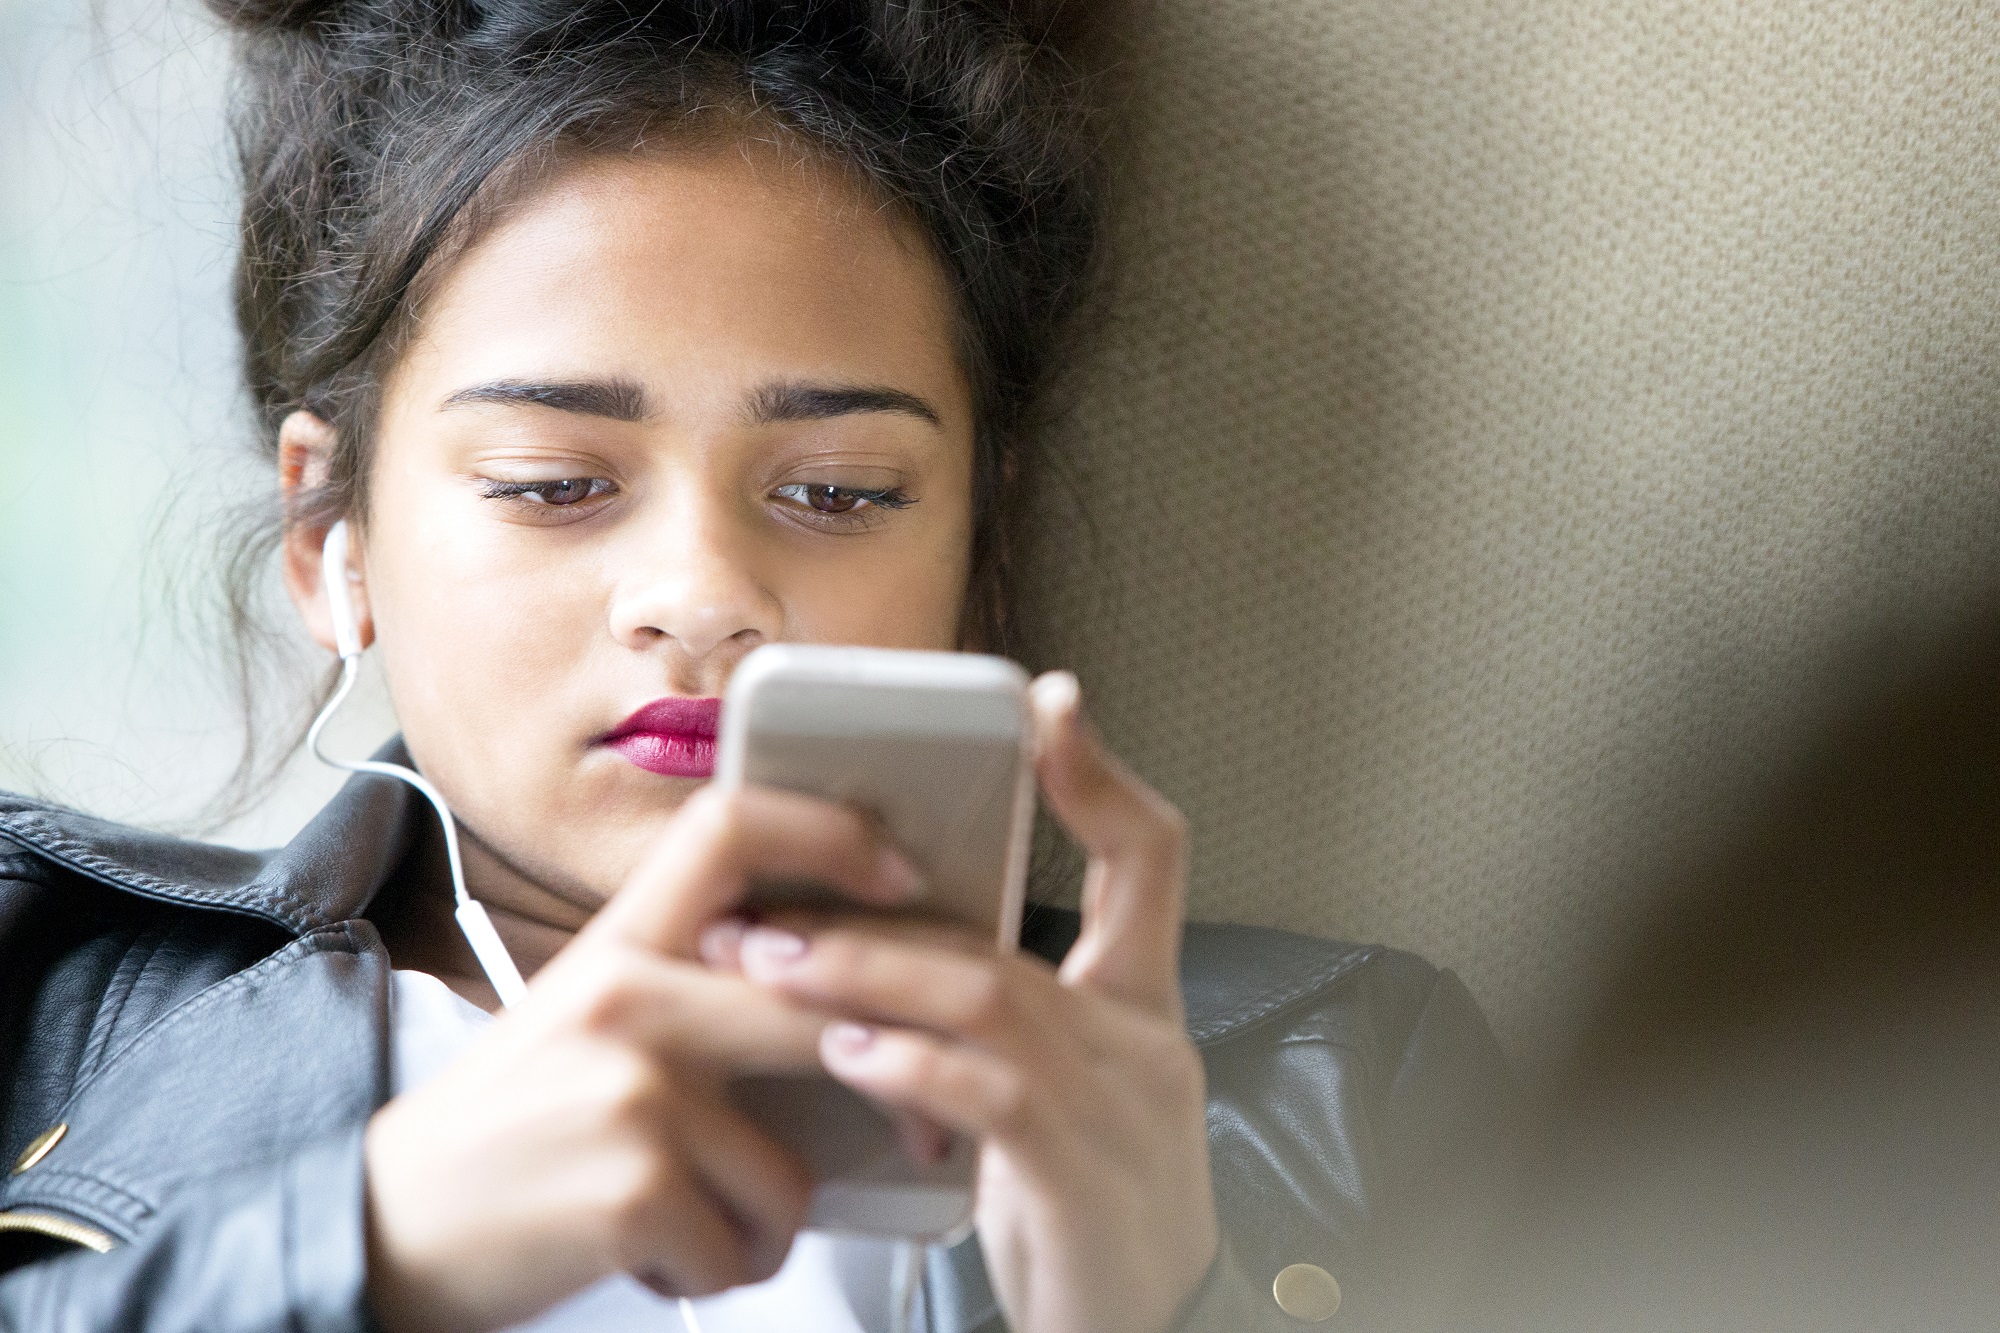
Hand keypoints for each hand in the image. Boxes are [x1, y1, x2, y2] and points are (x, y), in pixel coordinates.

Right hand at [362, 785, 924, 1332]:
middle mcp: (627, 995)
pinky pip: (747, 1245)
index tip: (899, 879)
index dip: (830, 834)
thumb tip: (829, 993)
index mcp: (616, 943)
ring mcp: (632, 1088)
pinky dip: (717, 1271)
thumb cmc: (507, 1131)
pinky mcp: (635, 1185)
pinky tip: (649, 1255)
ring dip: (760, 1224)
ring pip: (791, 1170)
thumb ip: (688, 986)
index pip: (729, 827)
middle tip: (914, 1129)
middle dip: (889, 1082)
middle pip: (812, 1008)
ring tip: (690, 1220)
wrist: (381, 1226)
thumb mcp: (584, 1016)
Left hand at [730, 672, 1218, 1332]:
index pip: (1151, 861)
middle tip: (766, 911)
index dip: (1101, 778)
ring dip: (865, 976)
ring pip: (987, 1000)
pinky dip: (910, 1065)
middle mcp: (1146, 1045)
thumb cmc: (1081, 1222)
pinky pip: (992, 1096)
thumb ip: (996, 1030)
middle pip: (1009, 941)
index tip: (1046, 705)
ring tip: (770, 967)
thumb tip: (878, 973)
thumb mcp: (1056, 1107)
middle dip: (876, 918)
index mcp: (1142, 1012)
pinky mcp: (1085, 1179)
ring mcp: (1125, 1110)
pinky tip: (847, 1053)